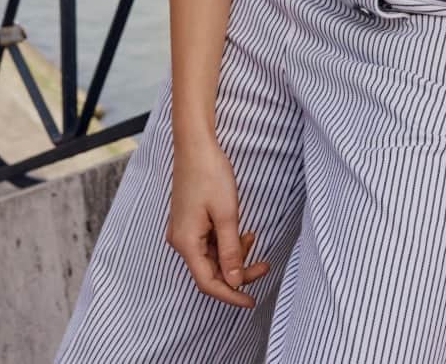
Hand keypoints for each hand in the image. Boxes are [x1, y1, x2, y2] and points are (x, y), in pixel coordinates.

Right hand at [166, 138, 269, 308]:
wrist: (195, 145)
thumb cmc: (210, 174)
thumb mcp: (227, 214)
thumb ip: (231, 251)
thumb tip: (234, 282)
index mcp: (186, 243)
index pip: (208, 283)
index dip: (231, 295)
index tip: (251, 301)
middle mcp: (181, 241)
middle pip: (211, 271)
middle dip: (238, 272)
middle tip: (264, 266)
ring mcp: (184, 231)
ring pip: (212, 257)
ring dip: (234, 254)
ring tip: (252, 237)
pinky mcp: (189, 222)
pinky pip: (209, 243)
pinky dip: (227, 242)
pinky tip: (242, 231)